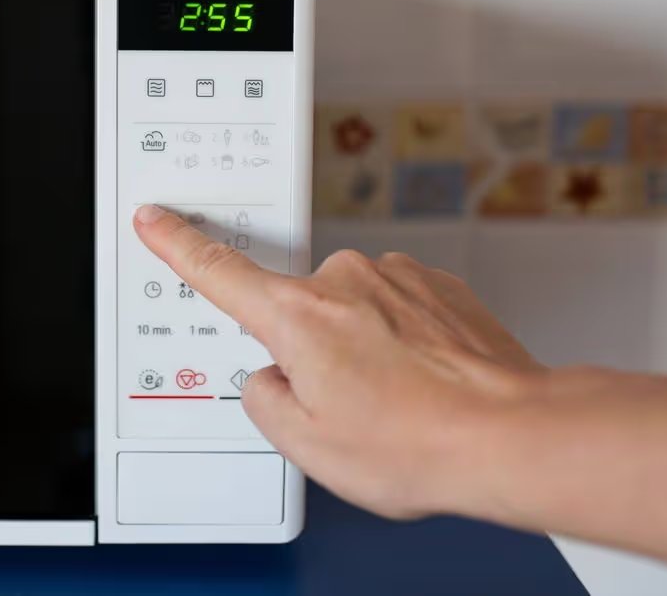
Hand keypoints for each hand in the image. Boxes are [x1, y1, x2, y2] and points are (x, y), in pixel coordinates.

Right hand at [132, 204, 544, 520]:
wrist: (509, 435)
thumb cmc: (419, 443)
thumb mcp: (308, 446)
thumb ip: (265, 401)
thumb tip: (273, 381)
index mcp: (298, 317)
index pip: (218, 272)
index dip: (178, 245)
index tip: (157, 220)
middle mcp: (344, 282)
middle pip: (297, 315)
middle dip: (312, 356)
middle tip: (351, 406)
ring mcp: (396, 279)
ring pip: (352, 317)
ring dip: (364, 353)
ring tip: (397, 403)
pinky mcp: (437, 287)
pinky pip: (397, 314)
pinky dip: (404, 346)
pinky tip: (424, 386)